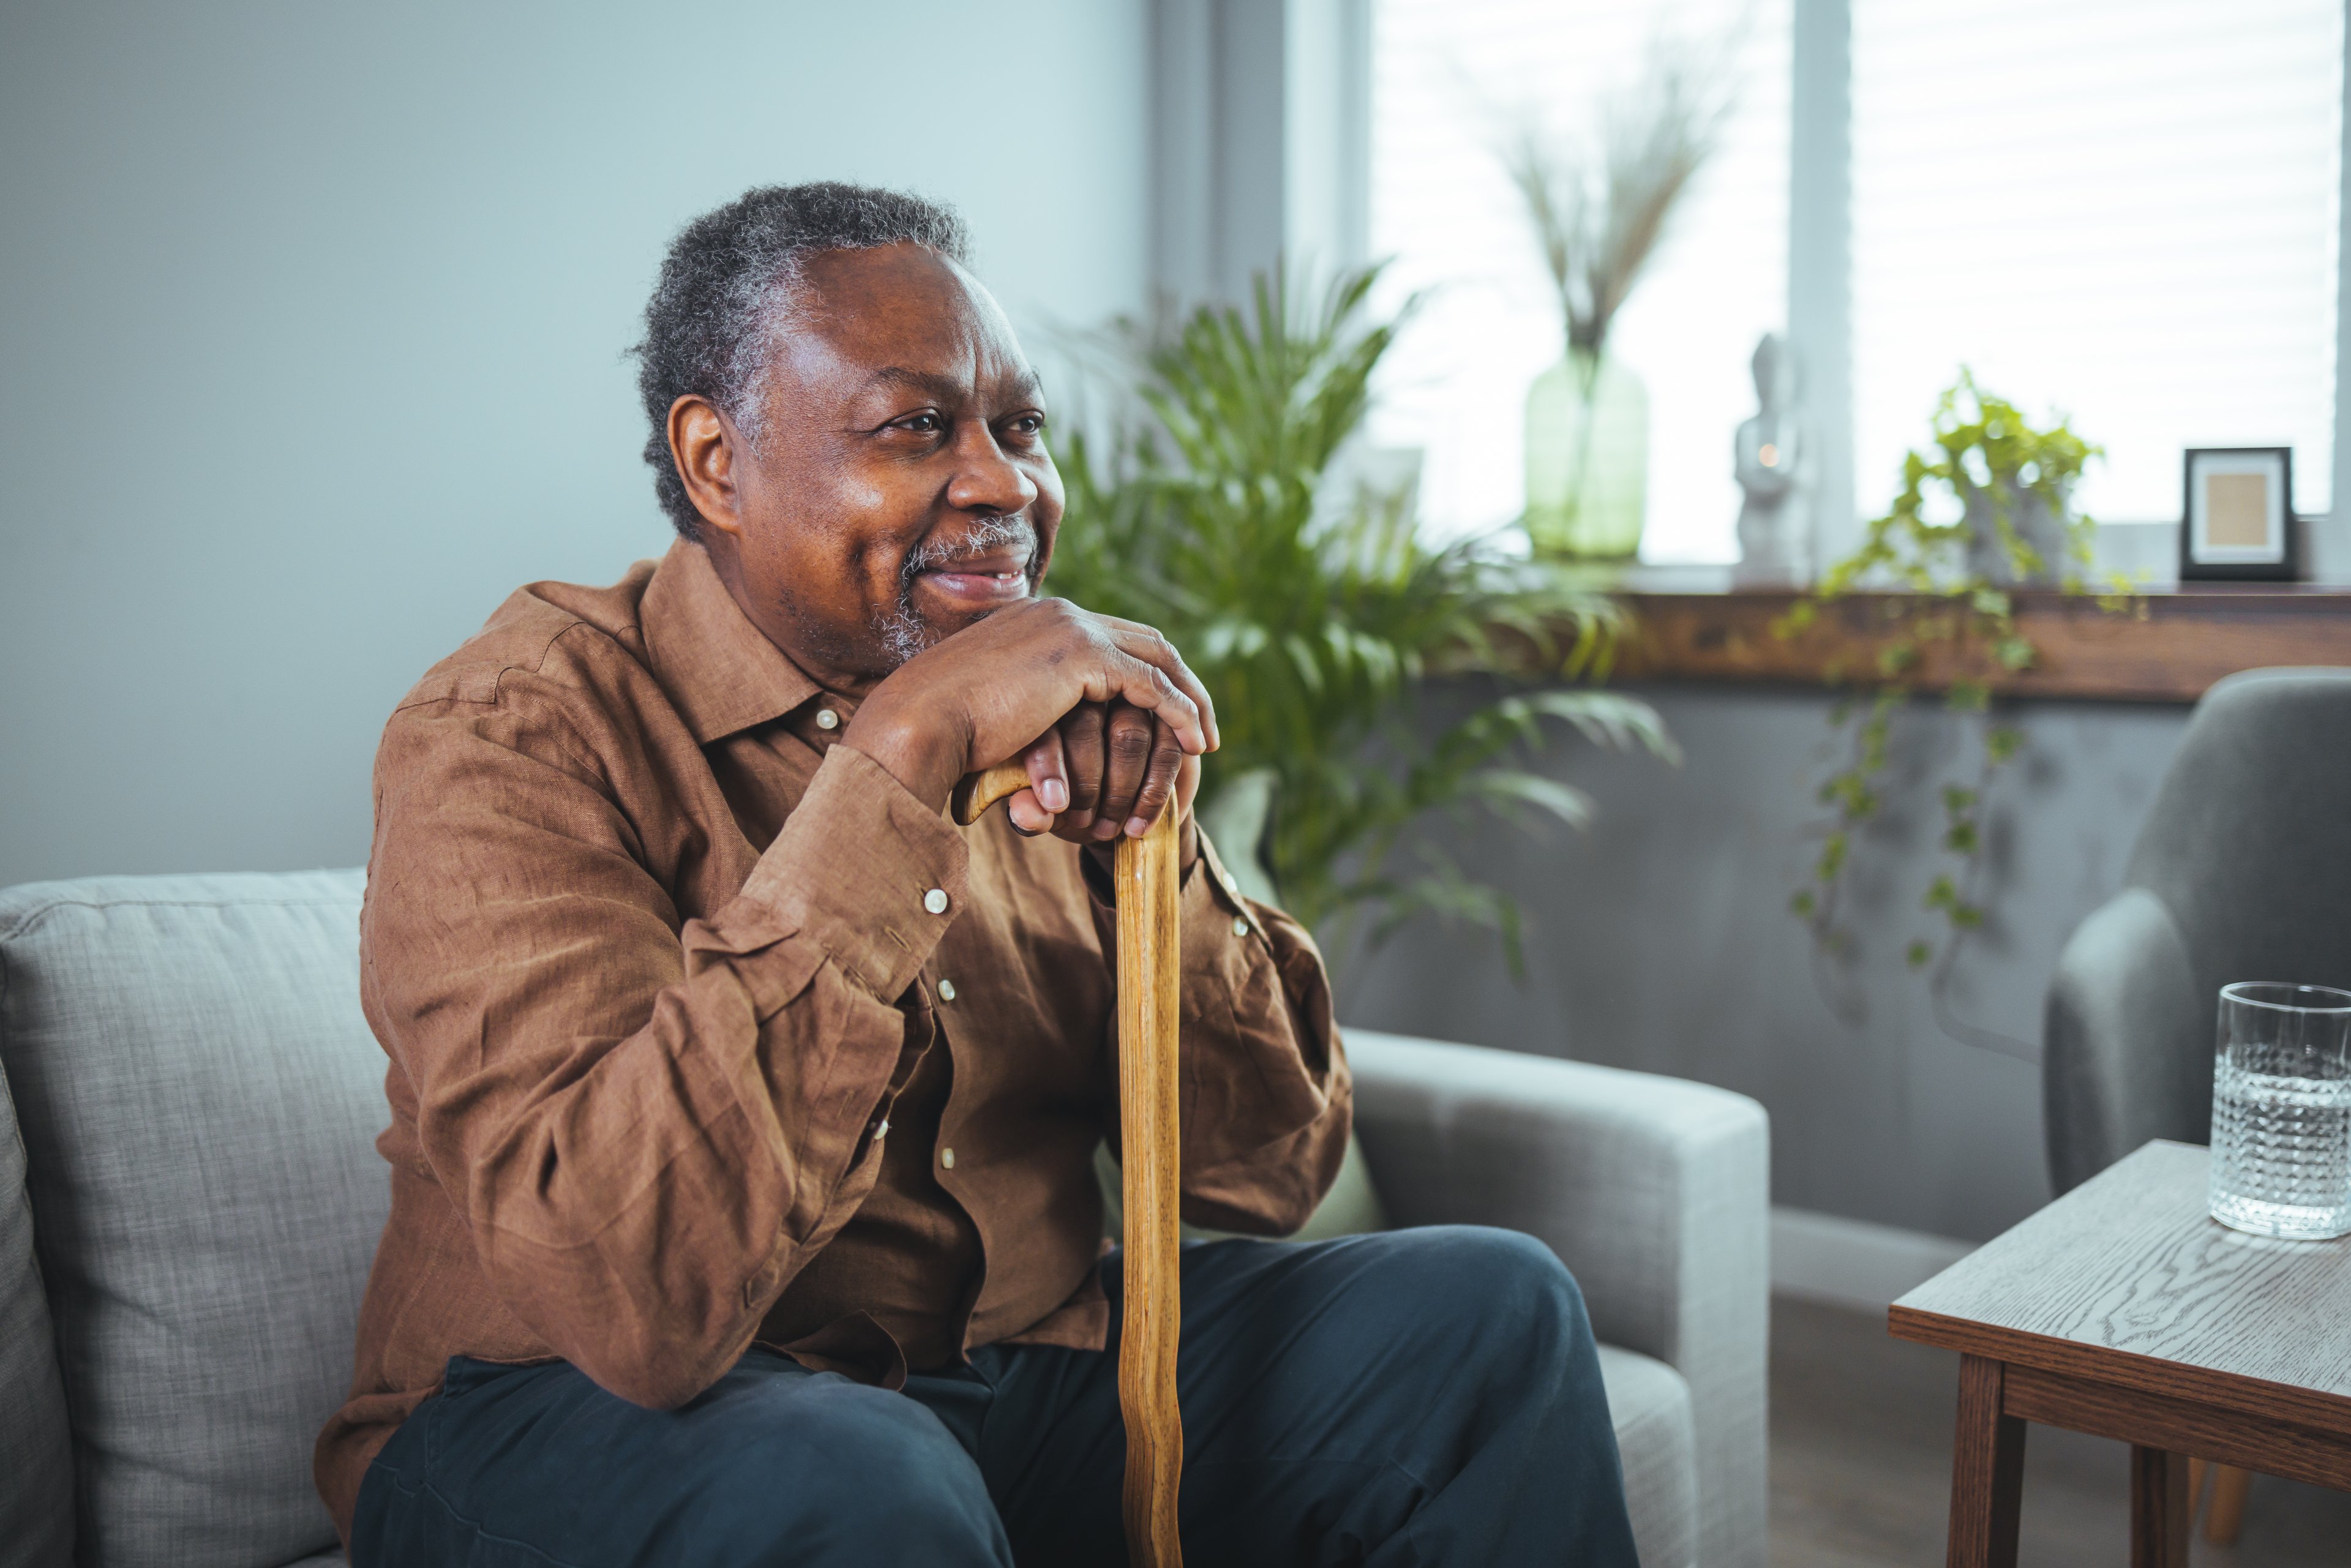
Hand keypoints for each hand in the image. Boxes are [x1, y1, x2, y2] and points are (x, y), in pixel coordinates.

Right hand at [843, 599, 1215, 839]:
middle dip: (1181, 681)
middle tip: (1202, 725)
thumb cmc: (942, 729)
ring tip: (1205, 741)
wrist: (919, 720)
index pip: (1112, 638)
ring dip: (1190, 700)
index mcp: (1038, 619)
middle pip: (1145, 640)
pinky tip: (1194, 744)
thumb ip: (1025, 706)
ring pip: (1157, 659)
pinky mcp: (1082, 655)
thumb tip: (1037, 734)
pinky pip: (1151, 684)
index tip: (1165, 715)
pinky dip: (1180, 712)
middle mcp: (1059, 613)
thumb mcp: (992, 707)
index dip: (1147, 674)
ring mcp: (1071, 628)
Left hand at [1001, 703, 1201, 867]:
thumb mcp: (1044, 813)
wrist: (1116, 817)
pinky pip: (1167, 749)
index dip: (1047, 767)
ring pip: (1130, 733)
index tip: (1053, 807)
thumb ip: (1029, 814)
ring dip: (1121, 790)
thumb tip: (1028, 815)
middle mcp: (1087, 690)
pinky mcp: (1169, 722)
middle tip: (1085, 824)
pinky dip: (1154, 791)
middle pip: (1087, 722)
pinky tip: (1140, 823)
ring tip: (1109, 830)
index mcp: (1046, 706)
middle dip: (1087, 784)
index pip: (1045, 724)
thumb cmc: (1070, 807)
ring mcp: (1133, 700)